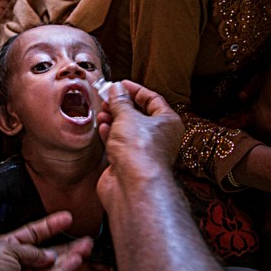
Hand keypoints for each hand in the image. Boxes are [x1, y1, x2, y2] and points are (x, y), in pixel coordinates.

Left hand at [0, 211, 92, 270]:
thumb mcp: (4, 250)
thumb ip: (30, 250)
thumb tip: (48, 255)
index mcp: (4, 247)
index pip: (31, 233)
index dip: (48, 225)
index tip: (65, 217)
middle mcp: (15, 263)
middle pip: (45, 251)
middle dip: (65, 243)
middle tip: (84, 236)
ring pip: (52, 267)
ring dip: (70, 256)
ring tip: (87, 246)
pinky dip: (65, 270)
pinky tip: (76, 260)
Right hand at [96, 81, 183, 199]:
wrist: (133, 185)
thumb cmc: (140, 150)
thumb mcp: (127, 116)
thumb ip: (120, 101)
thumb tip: (116, 88)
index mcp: (168, 122)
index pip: (153, 99)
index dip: (135, 90)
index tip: (120, 84)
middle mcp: (159, 138)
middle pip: (140, 115)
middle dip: (121, 106)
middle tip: (107, 99)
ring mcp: (143, 152)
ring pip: (128, 131)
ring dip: (114, 120)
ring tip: (102, 112)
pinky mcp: (129, 164)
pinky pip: (119, 144)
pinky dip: (110, 135)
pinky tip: (102, 128)